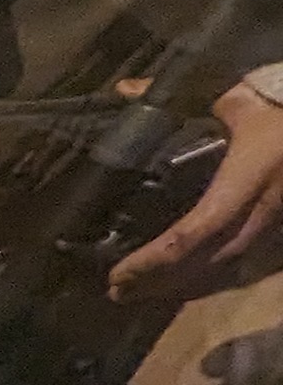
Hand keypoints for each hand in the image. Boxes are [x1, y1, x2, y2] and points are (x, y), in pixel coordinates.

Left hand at [111, 80, 282, 301]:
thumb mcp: (241, 97)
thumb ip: (183, 95)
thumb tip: (125, 91)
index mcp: (248, 178)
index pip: (195, 231)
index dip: (155, 260)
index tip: (118, 275)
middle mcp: (265, 208)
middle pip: (209, 263)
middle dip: (163, 283)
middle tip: (119, 292)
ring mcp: (280, 223)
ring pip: (232, 270)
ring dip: (187, 287)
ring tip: (143, 293)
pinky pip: (250, 264)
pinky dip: (215, 277)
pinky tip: (187, 283)